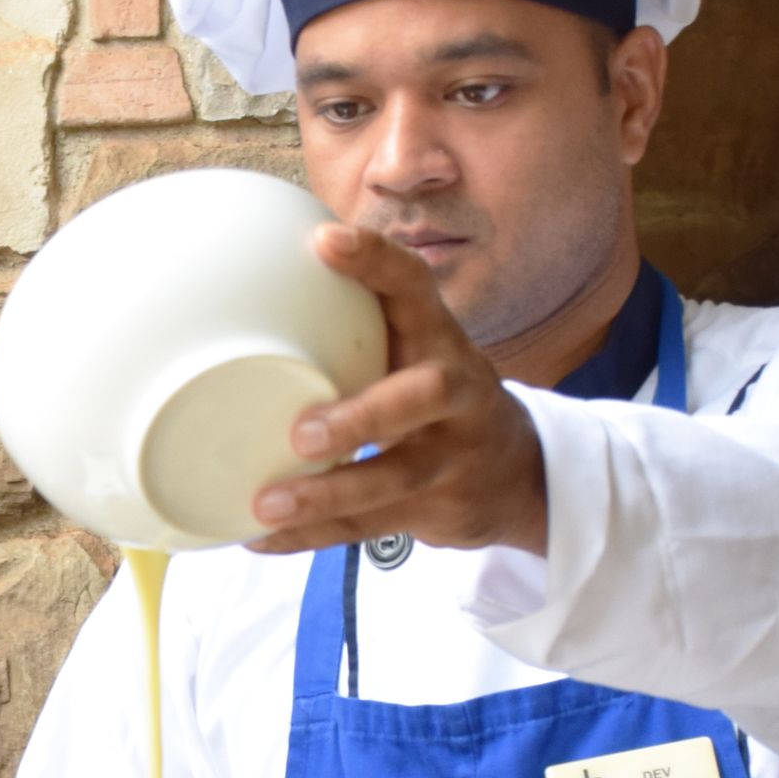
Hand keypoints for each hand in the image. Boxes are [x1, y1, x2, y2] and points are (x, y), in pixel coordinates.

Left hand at [246, 223, 549, 556]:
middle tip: (302, 434)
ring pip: (393, 477)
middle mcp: (456, 391)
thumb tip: (258, 271)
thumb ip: (361, 322)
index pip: (415, 287)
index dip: (375, 262)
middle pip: (421, 397)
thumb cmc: (436, 396)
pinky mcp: (440, 508)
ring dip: (327, 494)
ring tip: (266, 504)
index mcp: (439, 338)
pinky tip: (262, 536)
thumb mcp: (417, 350)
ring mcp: (454, 455)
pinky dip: (313, 535)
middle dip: (364, 418)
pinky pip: (370, 526)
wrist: (520, 474)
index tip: (324, 241)